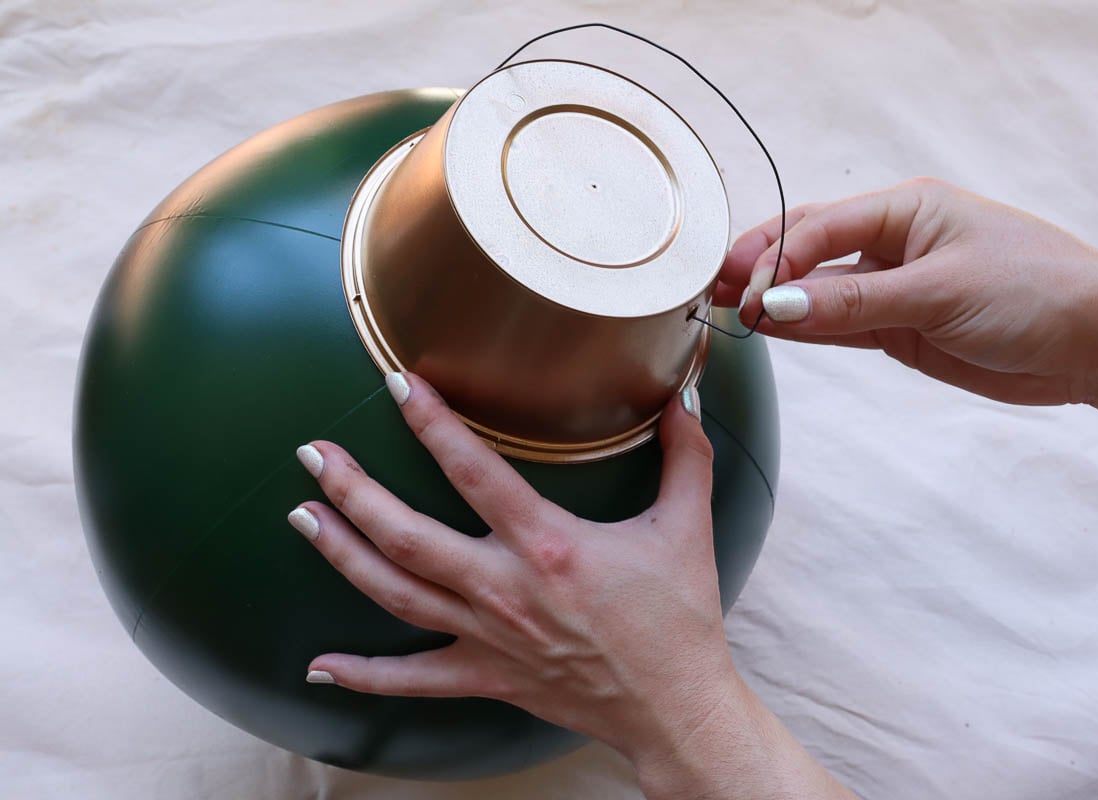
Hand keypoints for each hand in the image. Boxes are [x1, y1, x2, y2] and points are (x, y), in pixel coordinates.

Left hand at [289, 374, 732, 772]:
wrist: (673, 708)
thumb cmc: (679, 619)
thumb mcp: (688, 527)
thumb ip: (686, 457)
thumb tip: (683, 399)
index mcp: (548, 545)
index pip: (474, 471)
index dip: (433, 424)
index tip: (399, 385)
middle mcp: (503, 588)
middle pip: (406, 535)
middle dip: (352, 490)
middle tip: (312, 454)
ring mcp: (487, 637)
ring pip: (394, 593)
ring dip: (342, 554)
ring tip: (301, 516)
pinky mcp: (486, 677)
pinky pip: (412, 681)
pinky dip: (363, 676)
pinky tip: (319, 667)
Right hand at [719, 178, 1097, 405]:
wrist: (1092, 343)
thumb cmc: (1035, 290)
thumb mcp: (939, 290)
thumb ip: (853, 300)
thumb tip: (777, 303)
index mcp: (907, 210)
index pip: (821, 226)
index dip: (775, 257)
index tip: (744, 290)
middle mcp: (895, 243)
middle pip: (810, 249)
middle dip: (761, 267)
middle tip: (714, 291)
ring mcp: (894, 288)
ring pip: (819, 290)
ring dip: (777, 302)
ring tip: (730, 313)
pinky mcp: (900, 329)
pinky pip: (840, 325)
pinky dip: (807, 328)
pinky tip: (774, 329)